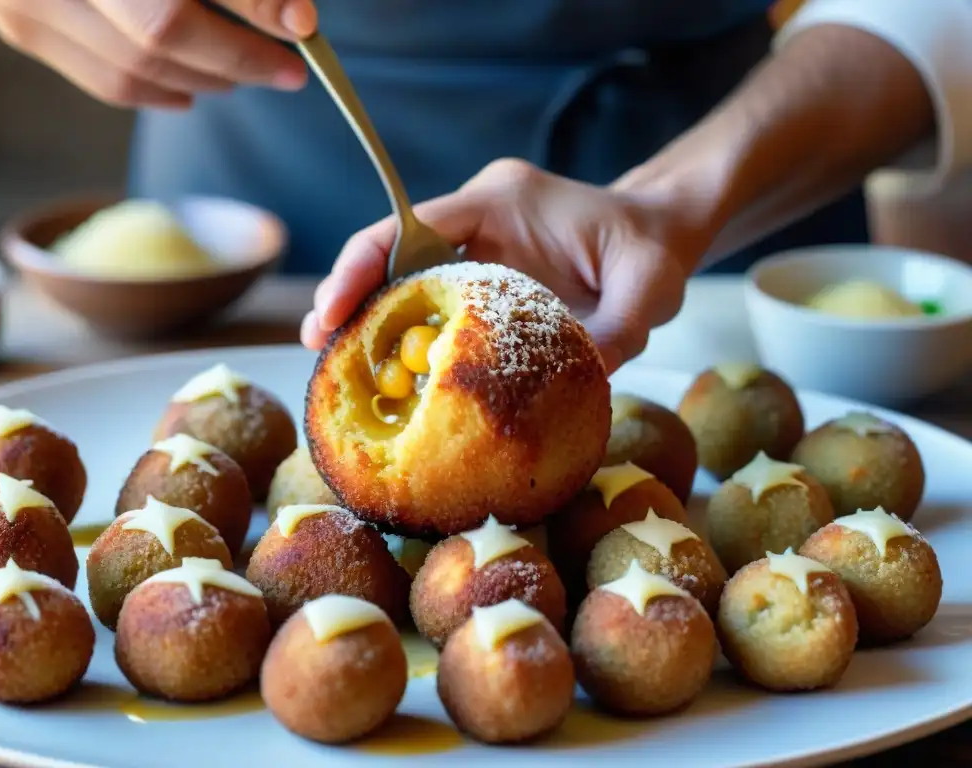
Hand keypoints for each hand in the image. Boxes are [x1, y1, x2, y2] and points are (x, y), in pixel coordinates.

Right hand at [0, 0, 317, 107]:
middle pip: (159, 38)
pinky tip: (191, 86)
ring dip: (201, 79)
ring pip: (133, 70)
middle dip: (234, 59)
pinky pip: (106, 81)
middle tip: (280, 67)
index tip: (302, 35)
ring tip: (238, 72)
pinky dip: (158, 90)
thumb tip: (297, 21)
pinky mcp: (22, 24)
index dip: (252, 20)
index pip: (178, 6)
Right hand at [302, 159, 711, 372]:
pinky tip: (394, 382)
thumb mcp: (646, 286)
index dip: (364, 264)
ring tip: (338, 371)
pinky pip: (433, 308)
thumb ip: (615, 331)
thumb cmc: (651, 247)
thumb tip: (575, 384)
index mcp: (501, 201)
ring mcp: (477, 252)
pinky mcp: (483, 284)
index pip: (414, 225)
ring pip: (406, 282)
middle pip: (393, 253)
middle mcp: (478, 222)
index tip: (333, 308)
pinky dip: (409, 340)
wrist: (659, 236)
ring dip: (371, 323)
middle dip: (351, 297)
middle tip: (318, 347)